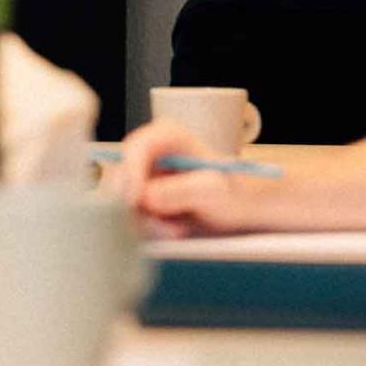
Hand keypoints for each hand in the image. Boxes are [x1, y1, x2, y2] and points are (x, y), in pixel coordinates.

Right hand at [114, 118, 242, 237]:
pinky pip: (132, 216)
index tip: (135, 200)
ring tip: (178, 230)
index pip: (135, 149)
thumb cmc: (234, 193)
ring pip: (124, 202)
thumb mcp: (213, 190)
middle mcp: (149, 153)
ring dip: (148, 222)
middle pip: (122, 177)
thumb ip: (181, 190)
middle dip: (139, 206)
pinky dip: (150, 228)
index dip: (130, 173)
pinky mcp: (142, 199)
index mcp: (166, 135)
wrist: (243, 209)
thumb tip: (146, 197)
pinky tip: (174, 230)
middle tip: (164, 228)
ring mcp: (143, 176)